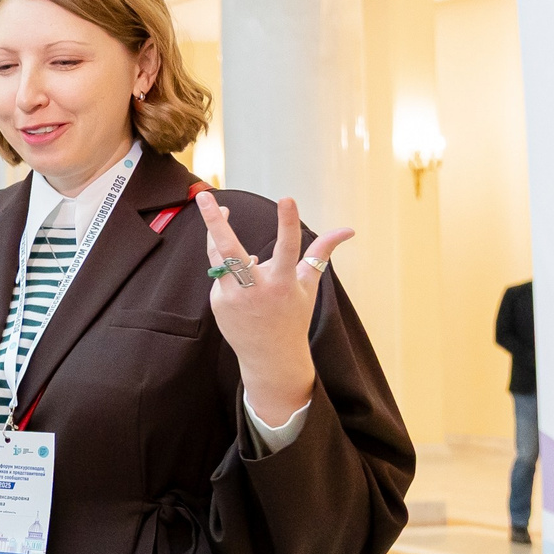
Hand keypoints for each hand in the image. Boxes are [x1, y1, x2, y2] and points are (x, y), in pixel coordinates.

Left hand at [193, 190, 350, 425]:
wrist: (270, 356)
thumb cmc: (293, 315)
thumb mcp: (308, 284)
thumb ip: (322, 252)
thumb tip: (348, 230)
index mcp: (283, 282)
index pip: (288, 247)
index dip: (288, 222)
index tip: (287, 198)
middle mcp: (256, 289)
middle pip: (230, 251)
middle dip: (214, 222)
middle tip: (205, 196)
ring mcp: (233, 297)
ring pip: (218, 256)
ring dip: (215, 232)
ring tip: (220, 211)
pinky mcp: (217, 303)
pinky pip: (219, 275)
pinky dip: (229, 270)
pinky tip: (240, 281)